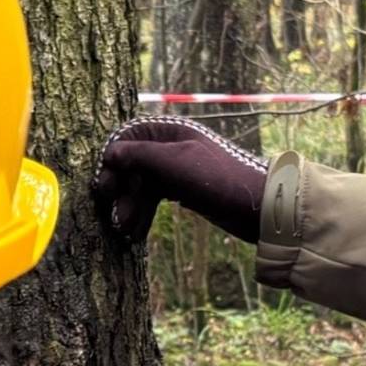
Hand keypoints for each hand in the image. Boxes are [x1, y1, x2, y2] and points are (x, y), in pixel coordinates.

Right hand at [90, 117, 269, 245]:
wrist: (259, 207)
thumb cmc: (219, 180)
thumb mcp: (177, 164)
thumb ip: (141, 155)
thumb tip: (110, 152)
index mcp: (171, 131)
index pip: (128, 140)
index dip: (112, 163)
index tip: (105, 189)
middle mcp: (171, 146)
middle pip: (132, 166)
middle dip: (122, 192)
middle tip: (115, 218)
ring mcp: (177, 168)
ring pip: (142, 185)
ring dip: (131, 207)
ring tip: (125, 232)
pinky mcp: (184, 189)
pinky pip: (154, 198)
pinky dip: (144, 213)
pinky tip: (136, 233)